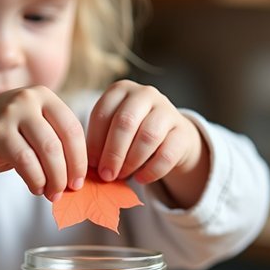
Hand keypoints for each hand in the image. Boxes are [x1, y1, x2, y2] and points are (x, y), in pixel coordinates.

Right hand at [0, 87, 86, 210]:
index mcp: (45, 96)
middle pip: (60, 142)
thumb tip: (78, 177)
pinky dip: (35, 179)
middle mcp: (29, 99)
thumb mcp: (33, 128)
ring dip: (53, 178)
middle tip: (67, 191)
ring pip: (46, 152)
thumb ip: (54, 143)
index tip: (80, 181)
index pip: (73, 129)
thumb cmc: (5, 134)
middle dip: (67, 172)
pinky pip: (25, 161)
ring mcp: (11, 113)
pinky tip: (36, 188)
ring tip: (52, 193)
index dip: (80, 159)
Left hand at [86, 79, 209, 207]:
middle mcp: (144, 94)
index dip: (94, 142)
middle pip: (125, 122)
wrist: (170, 136)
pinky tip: (141, 179)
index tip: (91, 164)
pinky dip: (151, 171)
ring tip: (122, 176)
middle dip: (112, 153)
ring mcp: (167, 109)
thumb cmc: (131, 135)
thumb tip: (86, 168)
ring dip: (131, 162)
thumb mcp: (112, 131)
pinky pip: (166, 154)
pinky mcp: (183, 130)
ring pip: (147, 137)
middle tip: (106, 175)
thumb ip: (99, 144)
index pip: (102, 114)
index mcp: (120, 90)